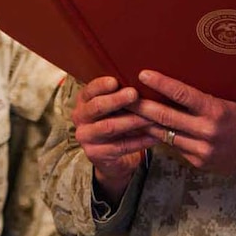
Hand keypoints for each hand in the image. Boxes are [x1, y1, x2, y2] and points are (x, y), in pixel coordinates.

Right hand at [72, 76, 160, 202]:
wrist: (110, 155)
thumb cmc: (116, 121)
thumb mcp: (114, 106)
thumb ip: (122, 94)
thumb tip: (145, 79)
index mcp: (83, 101)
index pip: (89, 90)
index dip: (101, 85)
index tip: (115, 80)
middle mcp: (80, 117)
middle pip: (97, 107)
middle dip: (117, 100)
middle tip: (134, 94)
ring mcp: (85, 137)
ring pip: (109, 127)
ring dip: (132, 121)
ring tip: (150, 116)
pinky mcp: (95, 154)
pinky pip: (120, 147)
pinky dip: (140, 141)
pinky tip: (154, 136)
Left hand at [130, 69, 235, 175]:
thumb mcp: (231, 100)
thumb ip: (207, 93)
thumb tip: (180, 76)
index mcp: (217, 111)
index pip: (183, 94)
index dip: (161, 83)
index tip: (143, 74)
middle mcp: (208, 131)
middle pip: (166, 117)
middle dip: (142, 106)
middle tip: (124, 95)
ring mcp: (202, 149)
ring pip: (165, 134)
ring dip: (146, 124)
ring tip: (129, 112)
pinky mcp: (199, 162)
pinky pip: (175, 146)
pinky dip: (162, 137)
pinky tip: (149, 128)